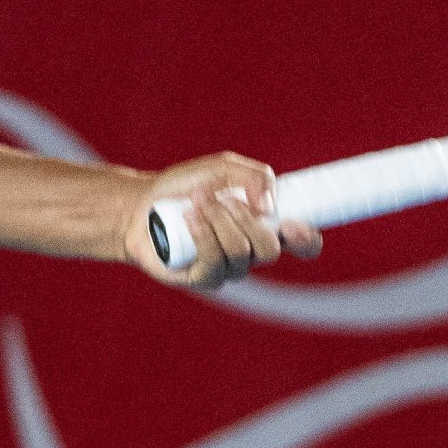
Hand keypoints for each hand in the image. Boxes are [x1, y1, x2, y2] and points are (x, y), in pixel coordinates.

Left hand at [124, 152, 322, 289]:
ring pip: (240, 253)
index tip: (292, 223)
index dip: (306, 239)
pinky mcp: (202, 279)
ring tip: (197, 200)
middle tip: (224, 198)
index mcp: (265, 227)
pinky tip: (189, 216)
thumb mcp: (222, 169)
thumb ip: (253, 177)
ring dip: (219, 220)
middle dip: (248, 220)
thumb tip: (267, 206)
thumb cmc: (185, 187)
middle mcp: (251, 253)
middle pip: (270, 250)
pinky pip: (213, 262)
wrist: (141, 204)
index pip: (303, 244)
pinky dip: (203, 233)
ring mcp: (227, 269)